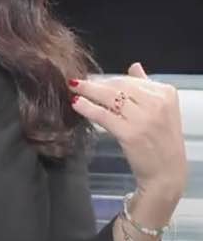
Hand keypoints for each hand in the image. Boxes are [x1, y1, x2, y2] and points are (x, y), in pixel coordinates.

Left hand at [69, 63, 187, 200]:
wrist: (167, 174)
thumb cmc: (161, 141)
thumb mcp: (162, 110)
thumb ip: (146, 86)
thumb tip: (134, 66)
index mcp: (165, 94)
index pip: (129, 80)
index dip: (107, 80)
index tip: (92, 79)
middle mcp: (156, 104)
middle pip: (118, 86)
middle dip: (95, 84)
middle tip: (77, 81)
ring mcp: (144, 119)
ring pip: (109, 98)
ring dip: (87, 91)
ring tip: (73, 88)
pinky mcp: (130, 133)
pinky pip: (103, 115)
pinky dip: (88, 107)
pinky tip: (77, 103)